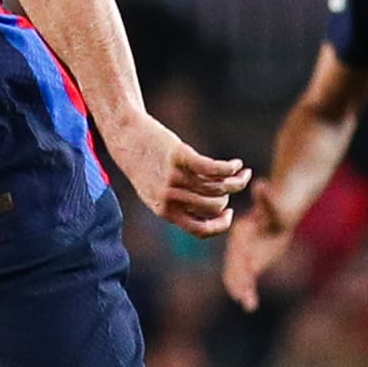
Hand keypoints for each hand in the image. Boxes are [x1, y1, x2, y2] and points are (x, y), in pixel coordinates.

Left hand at [104, 112, 250, 236]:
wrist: (125, 136)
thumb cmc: (143, 164)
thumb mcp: (154, 191)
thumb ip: (177, 204)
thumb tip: (211, 211)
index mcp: (164, 211)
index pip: (200, 230)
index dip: (221, 225)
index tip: (228, 212)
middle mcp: (169, 197)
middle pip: (214, 206)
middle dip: (228, 197)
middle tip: (232, 184)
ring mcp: (174, 177)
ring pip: (218, 187)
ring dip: (237, 181)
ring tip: (242, 172)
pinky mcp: (179, 156)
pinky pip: (215, 169)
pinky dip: (231, 168)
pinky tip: (237, 164)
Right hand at [220, 181, 298, 309]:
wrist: (280, 203)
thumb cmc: (278, 201)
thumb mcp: (273, 200)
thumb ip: (267, 197)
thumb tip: (262, 185)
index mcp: (241, 233)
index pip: (236, 252)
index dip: (238, 265)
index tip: (243, 276)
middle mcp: (240, 245)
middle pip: (235, 267)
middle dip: (238, 283)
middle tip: (243, 298)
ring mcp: (245, 253)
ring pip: (240, 276)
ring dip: (243, 290)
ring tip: (248, 306)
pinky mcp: (254, 259)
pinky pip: (249, 277)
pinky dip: (248, 289)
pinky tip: (251, 304)